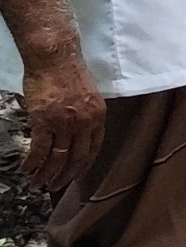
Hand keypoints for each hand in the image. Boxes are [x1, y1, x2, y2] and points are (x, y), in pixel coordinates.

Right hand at [17, 45, 102, 191]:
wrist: (55, 58)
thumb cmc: (69, 72)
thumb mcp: (88, 95)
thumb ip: (85, 115)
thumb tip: (76, 132)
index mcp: (98, 116)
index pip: (94, 148)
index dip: (84, 166)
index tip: (76, 176)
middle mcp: (84, 123)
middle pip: (77, 158)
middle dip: (65, 176)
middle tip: (55, 187)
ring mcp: (65, 124)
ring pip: (58, 158)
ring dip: (47, 174)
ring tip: (38, 184)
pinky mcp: (44, 122)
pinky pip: (40, 150)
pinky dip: (32, 163)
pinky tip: (26, 169)